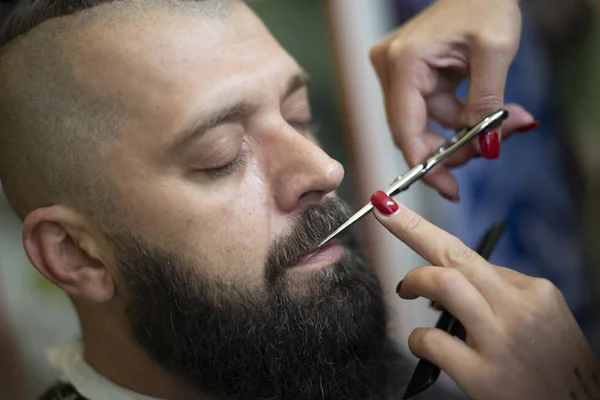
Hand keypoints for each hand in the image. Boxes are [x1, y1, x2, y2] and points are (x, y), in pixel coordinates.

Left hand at [369, 190, 598, 399]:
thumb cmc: (557, 367)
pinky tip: (422, 343)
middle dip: (411, 228)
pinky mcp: (482, 377)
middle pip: (454, 254)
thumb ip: (503, 295)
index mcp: (536, 291)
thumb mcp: (544, 319)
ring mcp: (500, 341)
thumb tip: (455, 279)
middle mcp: (519, 309)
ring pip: (443, 284)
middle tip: (384, 212)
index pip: (473, 257)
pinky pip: (431, 340)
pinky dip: (417, 338)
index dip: (429, 232)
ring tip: (407, 288)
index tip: (398, 211)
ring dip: (414, 280)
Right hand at [370, 0, 536, 200]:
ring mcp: (396, 71)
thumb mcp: (495, 52)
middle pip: (414, 130)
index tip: (449, 189)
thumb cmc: (485, 3)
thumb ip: (487, 105)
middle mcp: (390, 68)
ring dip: (463, 131)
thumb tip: (486, 148)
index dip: (426, 164)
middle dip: (453, 146)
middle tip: (489, 149)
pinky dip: (459, 116)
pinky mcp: (407, 74)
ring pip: (427, 122)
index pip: (406, 129)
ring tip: (505, 123)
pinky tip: (485, 113)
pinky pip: (431, 109)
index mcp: (404, 62)